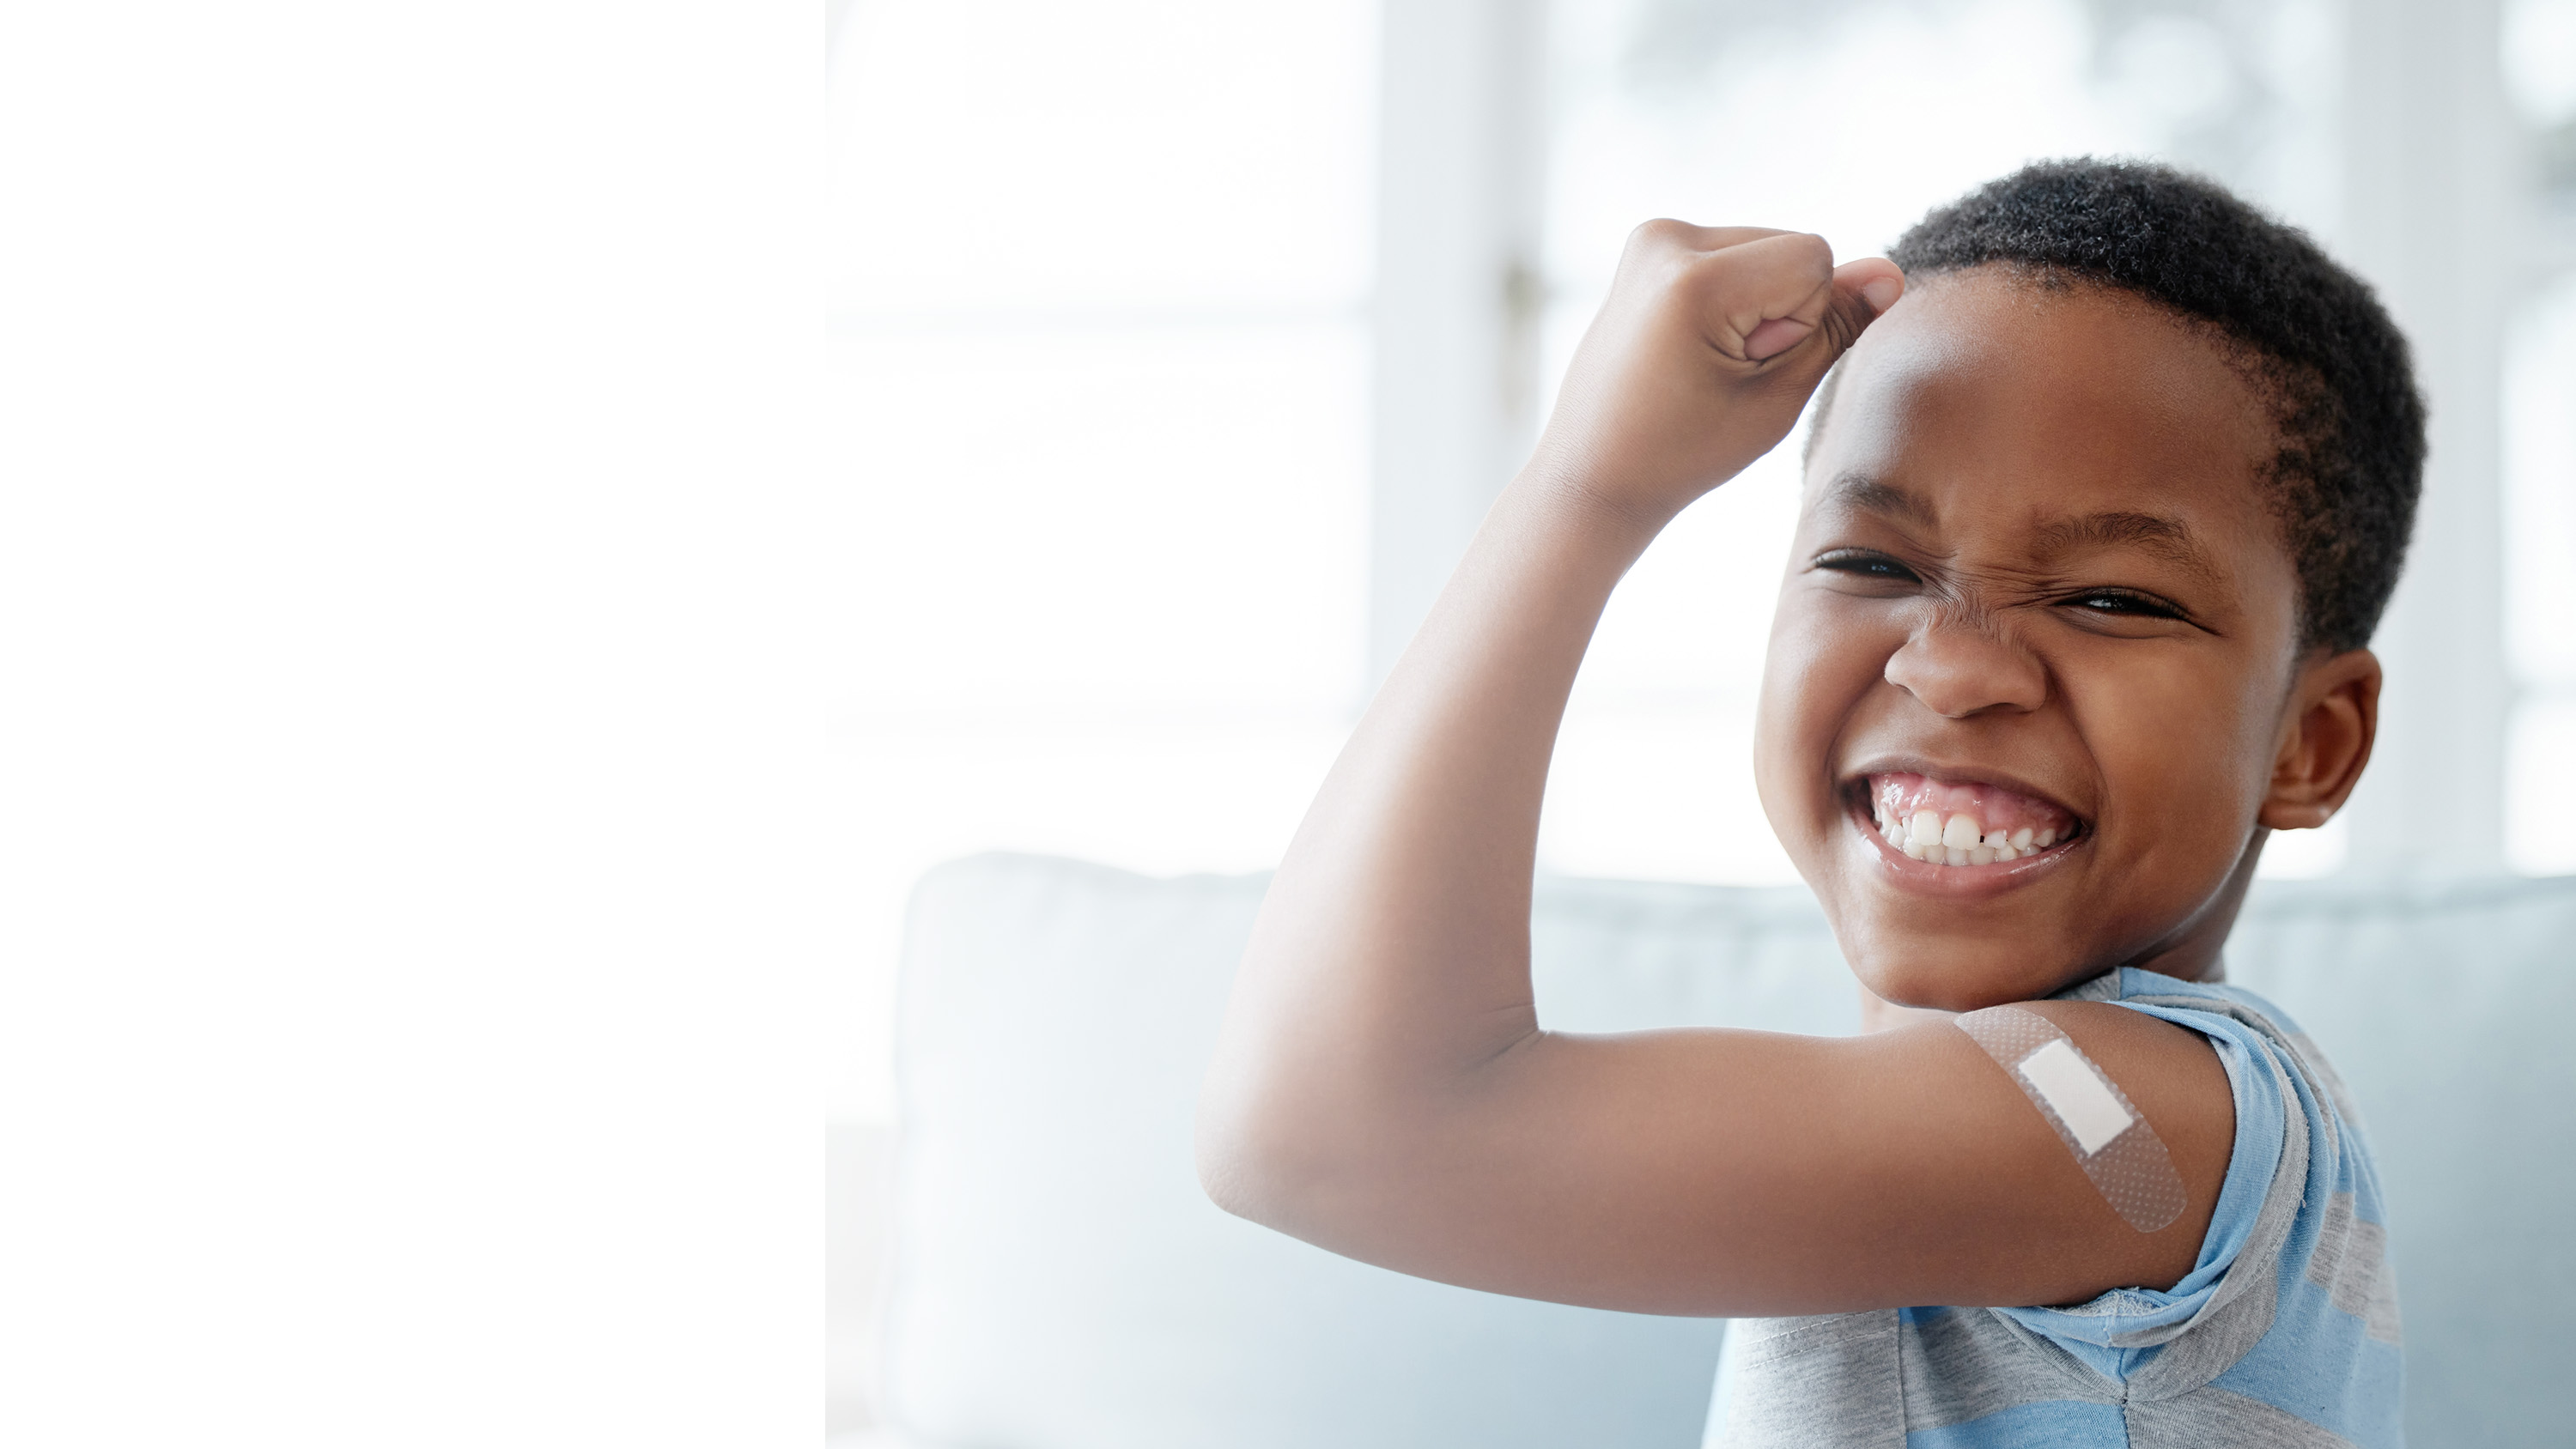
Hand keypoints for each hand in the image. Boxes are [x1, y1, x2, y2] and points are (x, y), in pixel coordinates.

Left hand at [1529, 223, 1902, 523]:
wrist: (1594, 472)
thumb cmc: (1682, 453)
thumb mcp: (1776, 399)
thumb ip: (1837, 327)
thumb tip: (1889, 272)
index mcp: (1694, 280)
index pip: (1816, 257)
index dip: (1803, 321)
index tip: (1744, 368)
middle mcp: (1665, 240)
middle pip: (1792, 248)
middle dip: (1780, 309)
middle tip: (1717, 372)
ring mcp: (1651, 238)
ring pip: (1767, 250)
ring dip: (1756, 304)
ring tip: (1701, 362)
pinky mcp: (1649, 245)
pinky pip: (1734, 255)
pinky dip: (1731, 297)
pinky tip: (1691, 344)